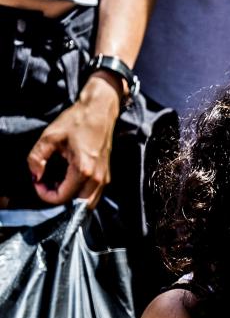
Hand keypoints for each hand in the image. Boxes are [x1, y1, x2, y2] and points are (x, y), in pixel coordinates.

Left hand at [28, 73, 121, 208]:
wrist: (100, 111)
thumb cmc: (78, 121)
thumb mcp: (50, 136)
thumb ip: (37, 158)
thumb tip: (35, 175)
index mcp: (83, 170)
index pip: (63, 197)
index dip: (45, 194)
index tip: (37, 181)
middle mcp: (97, 178)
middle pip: (79, 206)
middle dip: (60, 199)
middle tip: (47, 185)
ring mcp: (104, 177)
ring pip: (89, 202)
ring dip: (72, 198)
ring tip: (57, 183)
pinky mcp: (106, 173)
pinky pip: (94, 193)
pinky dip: (81, 193)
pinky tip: (69, 179)